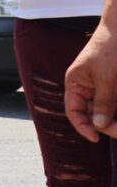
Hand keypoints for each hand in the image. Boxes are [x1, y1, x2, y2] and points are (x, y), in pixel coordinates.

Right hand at [65, 27, 116, 141]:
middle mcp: (86, 88)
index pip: (73, 111)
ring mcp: (101, 87)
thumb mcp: (105, 77)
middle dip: (105, 124)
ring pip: (107, 111)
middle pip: (92, 114)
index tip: (96, 138)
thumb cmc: (109, 49)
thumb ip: (103, 102)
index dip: (82, 126)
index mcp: (75, 83)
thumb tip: (98, 125)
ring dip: (115, 118)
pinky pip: (115, 104)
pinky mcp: (114, 87)